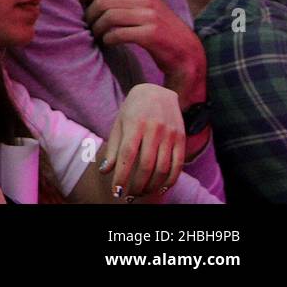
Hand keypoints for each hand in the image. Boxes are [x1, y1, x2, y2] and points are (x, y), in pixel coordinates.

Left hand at [80, 0, 205, 97]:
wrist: (187, 52)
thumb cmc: (159, 28)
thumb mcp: (144, 5)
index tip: (82, 1)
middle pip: (102, 1)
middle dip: (89, 15)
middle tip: (88, 25)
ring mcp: (149, 16)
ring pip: (108, 17)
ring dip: (97, 29)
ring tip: (97, 35)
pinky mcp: (151, 34)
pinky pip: (117, 34)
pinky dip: (107, 39)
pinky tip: (108, 42)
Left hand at [101, 83, 184, 199]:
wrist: (157, 91)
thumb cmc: (132, 110)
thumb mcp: (119, 124)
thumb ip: (113, 148)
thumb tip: (105, 172)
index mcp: (135, 124)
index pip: (127, 155)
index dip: (122, 175)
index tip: (116, 191)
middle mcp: (154, 129)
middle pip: (147, 165)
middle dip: (137, 185)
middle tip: (129, 195)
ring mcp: (170, 134)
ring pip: (163, 168)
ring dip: (152, 186)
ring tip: (142, 192)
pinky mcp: (181, 139)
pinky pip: (178, 165)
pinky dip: (170, 181)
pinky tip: (160, 188)